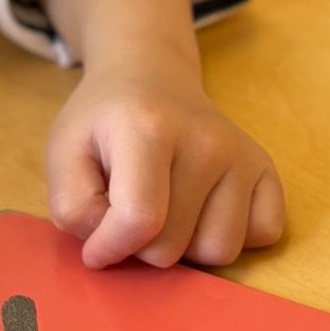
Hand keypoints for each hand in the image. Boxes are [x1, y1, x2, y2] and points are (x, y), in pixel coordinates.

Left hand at [45, 46, 285, 270]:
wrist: (150, 77)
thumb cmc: (104, 121)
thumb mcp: (62, 153)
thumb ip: (72, 207)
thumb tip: (110, 250)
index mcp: (149, 128)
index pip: (139, 221)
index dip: (109, 247)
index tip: (95, 245)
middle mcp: (206, 140)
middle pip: (173, 246)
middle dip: (142, 245)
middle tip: (132, 207)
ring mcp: (242, 155)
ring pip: (219, 252)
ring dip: (186, 247)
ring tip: (168, 209)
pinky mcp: (267, 169)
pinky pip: (262, 236)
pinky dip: (230, 236)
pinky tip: (204, 208)